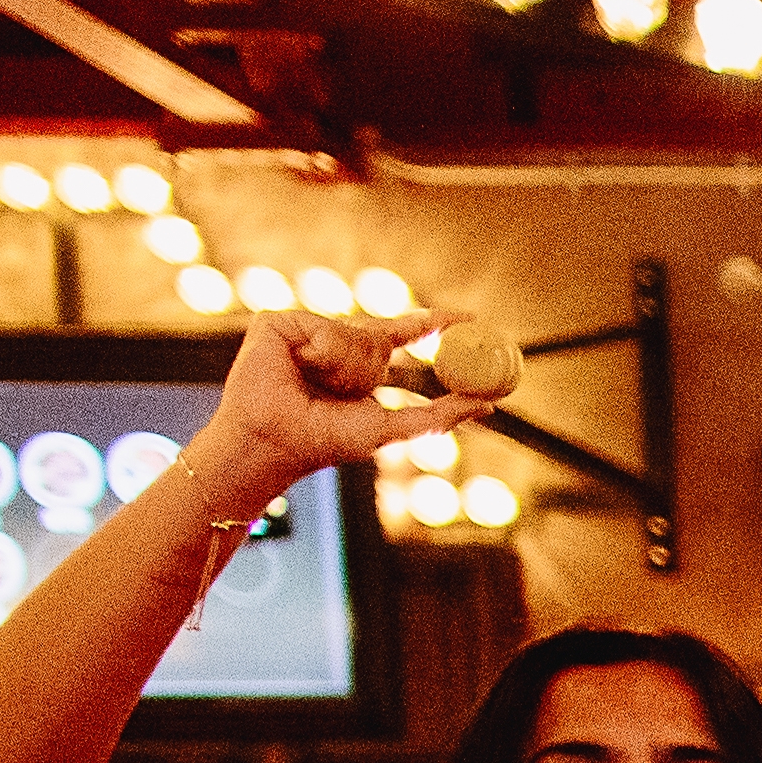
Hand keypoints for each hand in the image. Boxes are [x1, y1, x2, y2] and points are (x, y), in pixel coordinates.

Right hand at [191, 313, 491, 492]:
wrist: (273, 441)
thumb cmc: (322, 442)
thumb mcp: (391, 427)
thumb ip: (439, 415)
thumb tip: (488, 405)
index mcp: (359, 367)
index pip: (403, 336)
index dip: (434, 324)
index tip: (470, 320)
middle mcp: (334, 344)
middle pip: (380, 336)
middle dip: (369, 368)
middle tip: (344, 393)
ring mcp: (306, 330)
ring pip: (354, 332)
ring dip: (344, 369)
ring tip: (314, 388)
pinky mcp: (279, 322)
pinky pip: (322, 327)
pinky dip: (320, 354)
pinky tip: (297, 369)